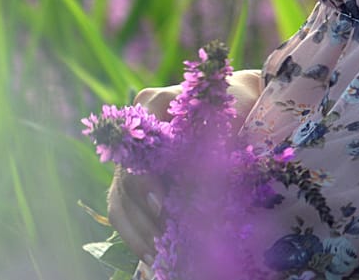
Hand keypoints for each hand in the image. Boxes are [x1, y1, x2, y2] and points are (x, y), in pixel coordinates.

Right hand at [105, 70, 265, 262]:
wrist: (238, 101)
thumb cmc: (234, 103)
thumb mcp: (226, 116)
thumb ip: (210, 143)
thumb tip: (197, 188)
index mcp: (151, 105)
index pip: (135, 148)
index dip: (145, 181)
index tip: (163, 207)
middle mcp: (134, 133)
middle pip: (125, 179)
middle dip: (143, 215)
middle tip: (164, 242)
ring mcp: (132, 158)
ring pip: (120, 200)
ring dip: (138, 232)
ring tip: (157, 257)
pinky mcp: (137, 179)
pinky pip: (125, 210)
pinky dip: (136, 234)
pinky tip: (152, 257)